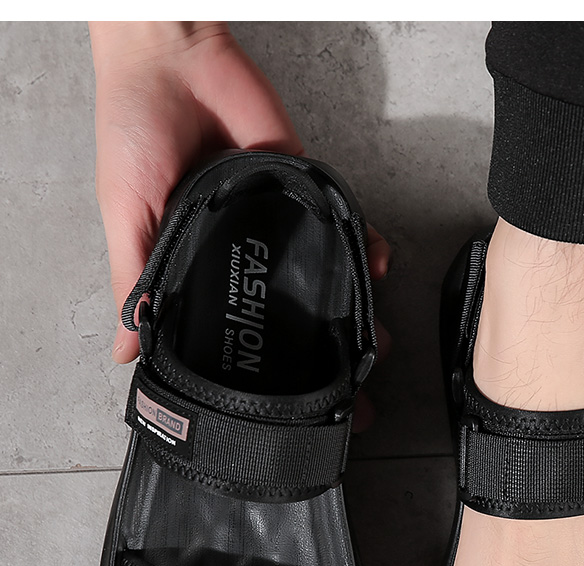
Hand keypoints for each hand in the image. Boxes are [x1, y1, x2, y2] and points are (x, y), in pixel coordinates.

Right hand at [90, 21, 389, 366]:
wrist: (172, 57)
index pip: (234, 330)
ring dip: (352, 310)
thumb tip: (125, 351)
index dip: (257, 369)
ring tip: (376, 346)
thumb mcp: (125, 218)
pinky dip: (366, 245)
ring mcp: (278, 226)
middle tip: (352, 394)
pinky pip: (342, 222)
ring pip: (322, 277)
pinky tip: (380, 268)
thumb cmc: (134, 134)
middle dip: (319, 353)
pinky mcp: (304, 188)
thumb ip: (134, 281)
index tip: (284, 410)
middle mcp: (243, 256)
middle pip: (289, 314)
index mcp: (199, 270)